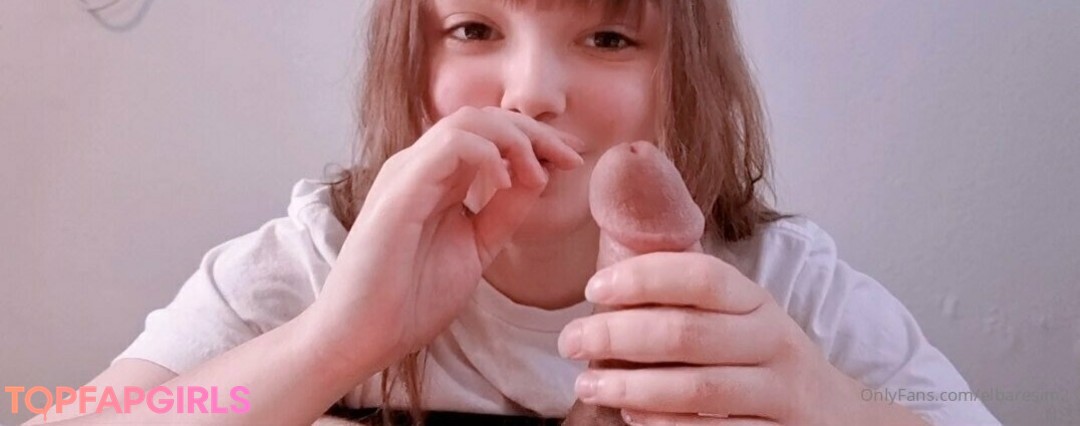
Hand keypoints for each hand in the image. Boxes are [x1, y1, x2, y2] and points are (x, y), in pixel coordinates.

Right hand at [309, 106, 584, 374]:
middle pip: (484, 118)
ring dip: (515, 139)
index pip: (488, 134)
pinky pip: (451, 146)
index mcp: (435, 179)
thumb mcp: (475, 248)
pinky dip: (489, 155)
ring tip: (536, 174)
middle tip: (569, 159)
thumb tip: (536, 180)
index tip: (572, 162)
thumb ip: (501, 213)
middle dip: (534, 133)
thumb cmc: (409, 299)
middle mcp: (419, 167)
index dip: (535, 140)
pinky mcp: (400, 190)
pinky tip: (508, 182)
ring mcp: (407, 173)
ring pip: (468, 121)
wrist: (363, 336)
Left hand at [557, 252, 927, 424]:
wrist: (836, 414)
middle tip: (572, 343)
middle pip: (688, 332)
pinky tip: (632, 416)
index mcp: (756, 302)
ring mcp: (778, 393)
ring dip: (633, 386)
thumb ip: (689, 296)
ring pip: (699, 388)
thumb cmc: (763, 359)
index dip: (644, 277)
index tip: (595, 287)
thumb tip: (609, 267)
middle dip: (618, 336)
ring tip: (588, 383)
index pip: (702, 276)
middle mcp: (772, 342)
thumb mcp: (741, 318)